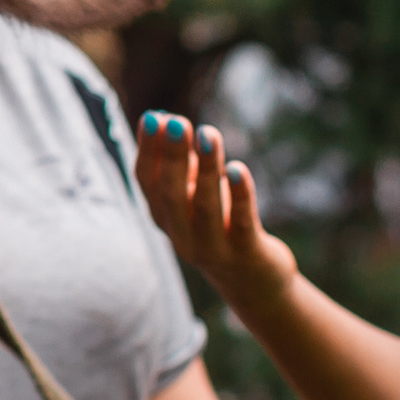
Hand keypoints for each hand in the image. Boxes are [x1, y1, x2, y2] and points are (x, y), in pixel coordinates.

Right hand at [134, 112, 297, 316]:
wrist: (253, 283)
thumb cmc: (220, 226)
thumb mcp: (195, 195)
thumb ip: (181, 163)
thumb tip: (166, 118)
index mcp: (164, 216)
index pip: (147, 181)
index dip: (148, 149)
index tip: (154, 116)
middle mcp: (181, 234)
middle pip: (170, 194)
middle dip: (172, 156)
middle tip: (178, 122)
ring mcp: (212, 248)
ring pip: (204, 207)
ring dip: (205, 169)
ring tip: (208, 133)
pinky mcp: (245, 253)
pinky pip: (241, 222)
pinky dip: (238, 195)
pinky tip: (238, 169)